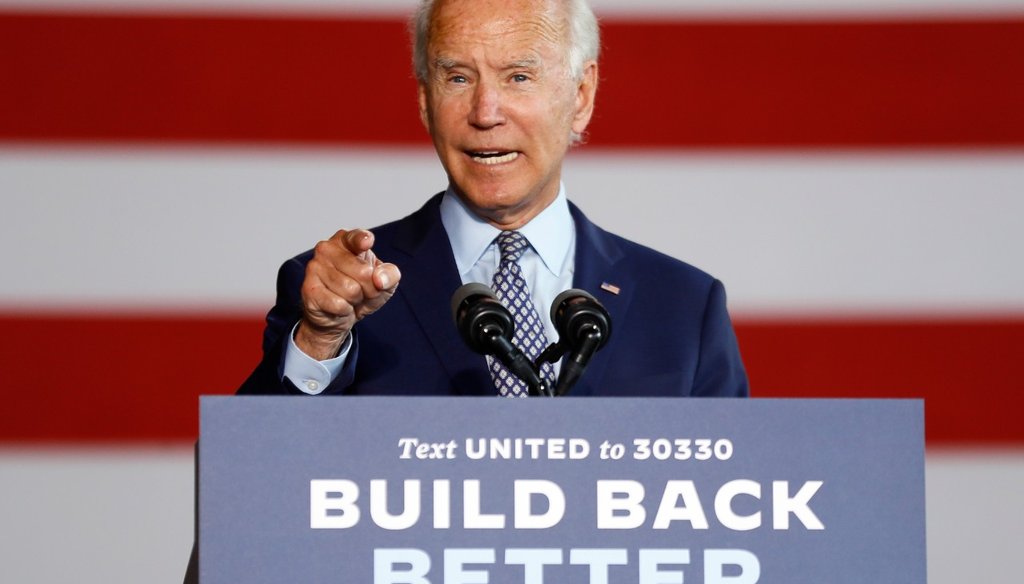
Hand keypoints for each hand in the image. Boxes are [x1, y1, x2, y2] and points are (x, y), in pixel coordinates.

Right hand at [295, 229, 400, 359]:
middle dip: (369, 288)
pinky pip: (338, 304)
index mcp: (346, 240)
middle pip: (363, 272)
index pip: (356, 237)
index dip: (363, 240)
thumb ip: (390, 275)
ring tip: (348, 298)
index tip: (367, 242)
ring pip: (351, 290)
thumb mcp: (384, 282)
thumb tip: (379, 279)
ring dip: (355, 300)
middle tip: (361, 290)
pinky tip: (338, 306)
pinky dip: (344, 310)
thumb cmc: (361, 291)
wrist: (338, 315)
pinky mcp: (309, 288)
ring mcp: (315, 267)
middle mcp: (327, 248)